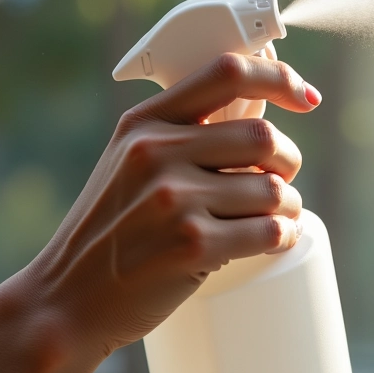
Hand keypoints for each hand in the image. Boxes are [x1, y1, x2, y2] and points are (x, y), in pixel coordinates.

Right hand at [3, 53, 321, 361]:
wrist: (67, 299)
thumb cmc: (111, 230)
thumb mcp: (130, 165)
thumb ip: (183, 138)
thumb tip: (261, 128)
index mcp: (145, 122)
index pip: (227, 73)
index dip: (279, 77)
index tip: (306, 97)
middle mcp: (157, 151)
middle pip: (263, 137)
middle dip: (288, 161)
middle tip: (280, 182)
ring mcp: (173, 198)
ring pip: (272, 190)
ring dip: (287, 207)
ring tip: (274, 219)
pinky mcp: (191, 244)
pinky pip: (269, 230)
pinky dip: (283, 236)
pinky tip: (276, 239)